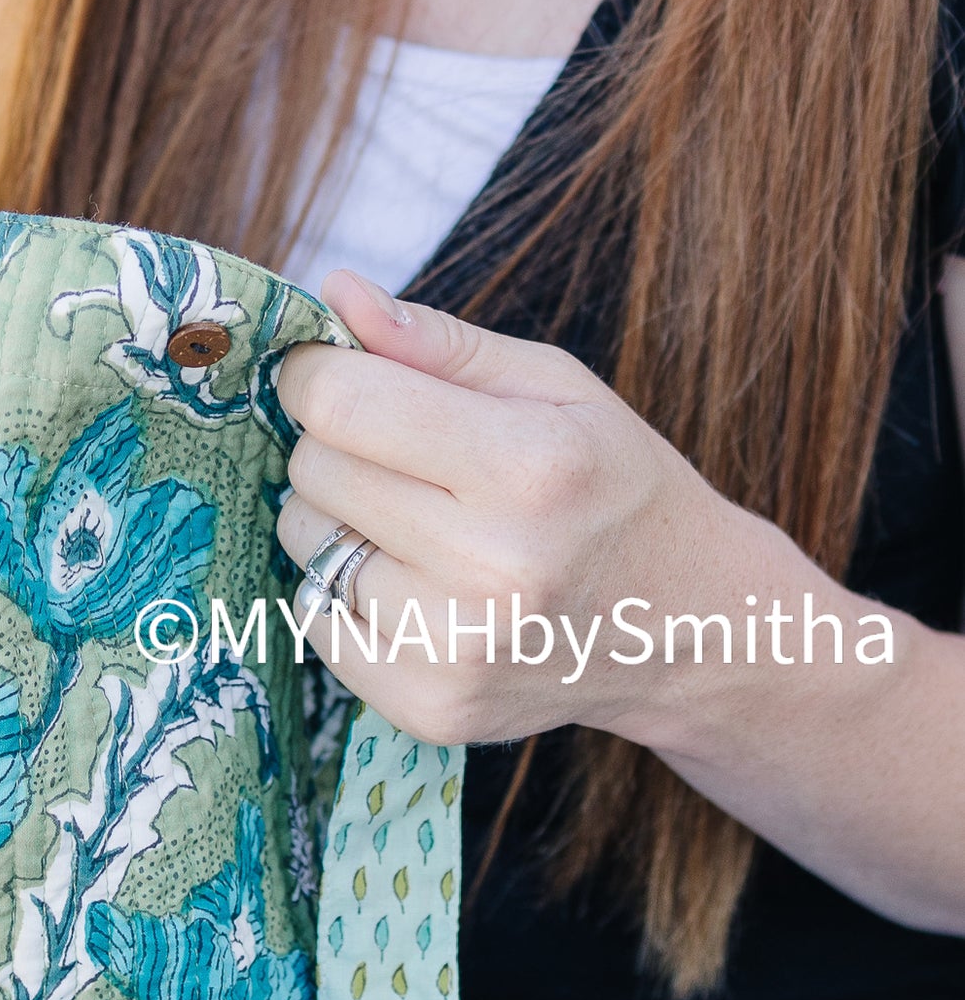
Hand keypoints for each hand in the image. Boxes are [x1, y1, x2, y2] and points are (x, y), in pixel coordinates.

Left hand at [275, 269, 770, 749]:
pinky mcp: (428, 707)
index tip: (331, 374)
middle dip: (338, 446)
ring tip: (416, 522)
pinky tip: (415, 585)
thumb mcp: (556, 390)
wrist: (693, 630)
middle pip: (315, 472)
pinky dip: (344, 591)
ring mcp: (457, 650)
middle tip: (402, 457)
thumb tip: (337, 291)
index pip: (341, 404)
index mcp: (530, 467)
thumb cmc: (614, 489)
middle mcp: (493, 566)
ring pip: (305, 544)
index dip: (316, 375)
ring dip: (338, 519)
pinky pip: (314, 620)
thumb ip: (438, 342)